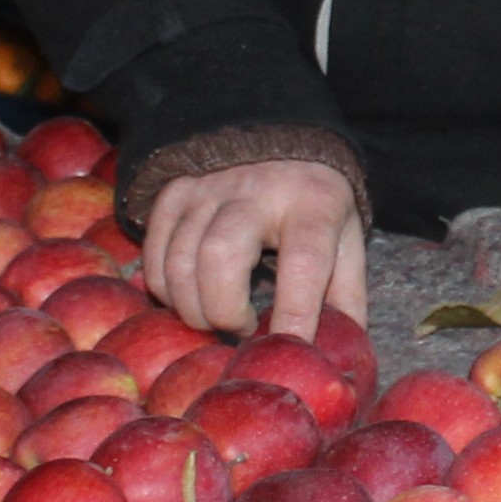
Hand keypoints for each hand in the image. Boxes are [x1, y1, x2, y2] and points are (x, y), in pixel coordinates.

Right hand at [139, 159, 369, 340]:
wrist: (278, 142)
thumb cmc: (314, 208)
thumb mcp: (346, 242)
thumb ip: (346, 299)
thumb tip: (334, 358)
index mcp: (312, 203)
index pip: (303, 264)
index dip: (294, 316)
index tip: (287, 350)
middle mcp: (257, 191)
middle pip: (221, 256)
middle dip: (223, 311)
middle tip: (240, 329)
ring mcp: (209, 188)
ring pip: (180, 260)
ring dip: (192, 308)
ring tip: (217, 318)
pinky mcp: (175, 192)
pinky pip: (154, 254)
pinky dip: (166, 290)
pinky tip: (190, 298)